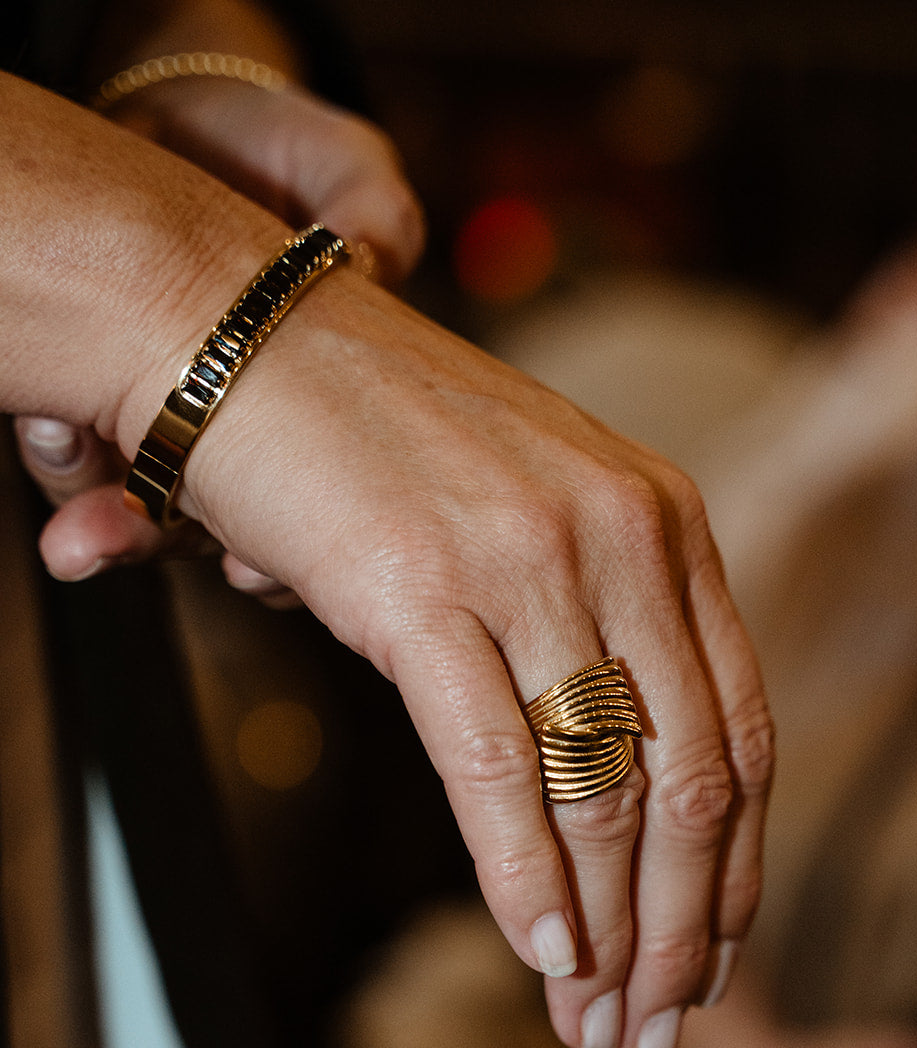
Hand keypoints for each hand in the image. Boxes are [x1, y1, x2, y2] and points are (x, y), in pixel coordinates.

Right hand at [3, 74, 771, 1047]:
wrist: (243, 337)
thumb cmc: (382, 444)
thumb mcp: (532, 517)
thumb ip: (596, 628)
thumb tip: (615, 783)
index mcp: (668, 527)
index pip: (744, 732)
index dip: (735, 870)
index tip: (715, 961)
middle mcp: (623, 540)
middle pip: (694, 781)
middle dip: (679, 930)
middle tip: (654, 1028)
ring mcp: (527, 561)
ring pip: (604, 790)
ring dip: (606, 930)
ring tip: (592, 1023)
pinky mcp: (422, 588)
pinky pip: (496, 765)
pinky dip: (524, 876)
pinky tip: (537, 952)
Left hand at [22, 75, 424, 601]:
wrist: (173, 120)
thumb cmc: (272, 152)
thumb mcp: (341, 163)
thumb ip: (375, 210)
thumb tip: (375, 258)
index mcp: (311, 414)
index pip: (304, 516)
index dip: (275, 561)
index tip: (248, 569)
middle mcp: (234, 429)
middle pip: (204, 530)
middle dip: (155, 542)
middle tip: (109, 543)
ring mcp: (157, 413)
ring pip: (131, 506)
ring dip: (98, 511)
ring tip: (66, 449)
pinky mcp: (85, 389)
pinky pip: (69, 458)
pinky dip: (56, 450)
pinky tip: (51, 421)